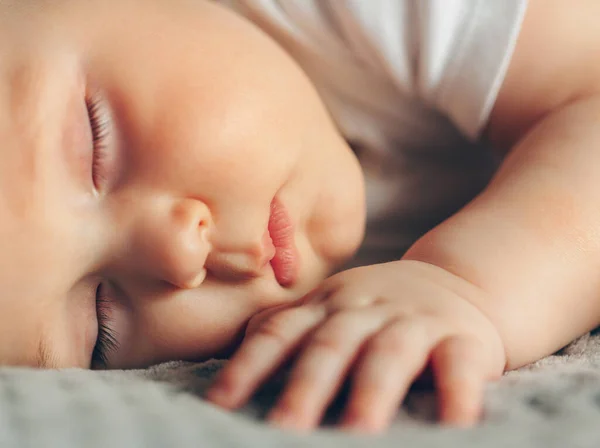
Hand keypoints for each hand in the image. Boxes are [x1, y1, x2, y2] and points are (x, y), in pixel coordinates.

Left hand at [206, 260, 505, 432]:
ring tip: (356, 436)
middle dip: (304, 389)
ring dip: (371, 395)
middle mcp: (365, 311)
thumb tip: (236, 349)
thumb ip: (288, 324)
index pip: (280, 333)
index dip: (248, 365)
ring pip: (388, 355)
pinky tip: (454, 427)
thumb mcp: (331, 305)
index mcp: (326, 307)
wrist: (457, 280)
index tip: (219, 403)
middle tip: (281, 430)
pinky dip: (458, 396)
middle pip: (330, 347)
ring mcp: (415, 322)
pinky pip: (460, 367)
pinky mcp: (463, 339)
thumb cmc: (379, 307)